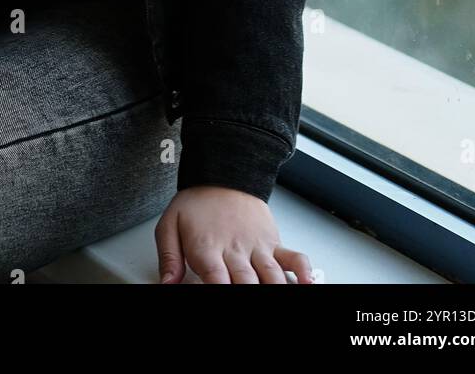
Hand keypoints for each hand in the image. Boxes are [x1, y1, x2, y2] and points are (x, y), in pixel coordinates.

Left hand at [155, 185, 312, 283]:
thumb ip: (168, 257)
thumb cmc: (198, 202)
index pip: (216, 279)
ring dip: (275, 288)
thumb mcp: (170, 224)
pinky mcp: (273, 242)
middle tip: (252, 303)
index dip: (221, 292)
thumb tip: (166, 283)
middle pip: (246, 282)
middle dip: (249, 295)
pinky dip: (304, 270)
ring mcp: (257, 246)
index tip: (224, 298)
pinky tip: (307, 282)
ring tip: (280, 297)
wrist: (224, 171)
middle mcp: (235, 249)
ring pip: (271, 275)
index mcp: (208, 247)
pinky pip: (293, 257)